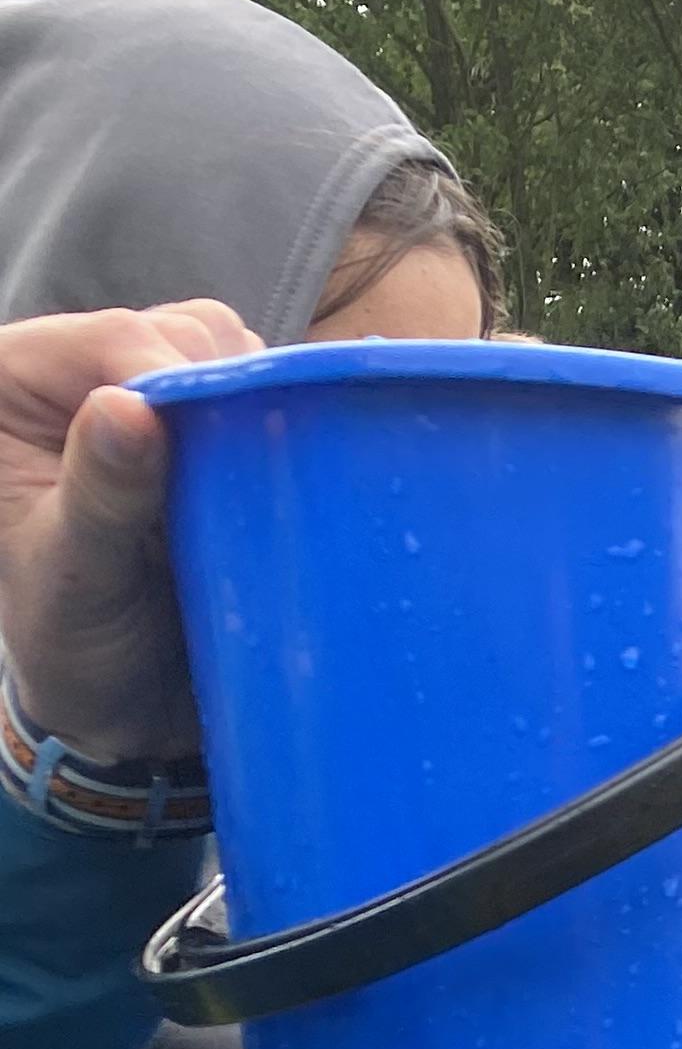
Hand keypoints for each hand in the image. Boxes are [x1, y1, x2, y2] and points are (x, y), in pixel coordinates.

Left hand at [0, 301, 259, 761]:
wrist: (125, 712)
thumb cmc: (74, 651)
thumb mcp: (73, 577)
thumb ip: (98, 495)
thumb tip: (129, 409)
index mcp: (12, 383)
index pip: (112, 340)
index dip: (176, 379)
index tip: (229, 444)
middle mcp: (78, 373)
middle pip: (180, 335)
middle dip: (228, 397)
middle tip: (250, 481)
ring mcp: (148, 399)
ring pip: (232, 358)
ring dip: (263, 414)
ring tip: (264, 490)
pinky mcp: (203, 433)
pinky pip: (261, 402)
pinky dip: (284, 433)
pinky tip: (287, 483)